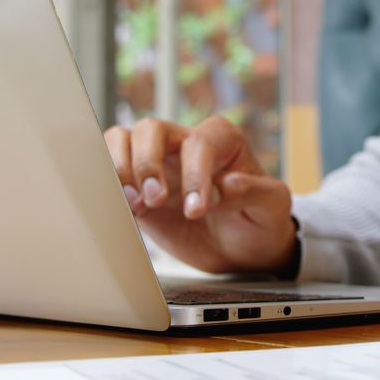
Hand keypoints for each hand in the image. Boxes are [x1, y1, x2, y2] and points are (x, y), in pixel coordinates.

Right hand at [103, 116, 297, 274]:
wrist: (244, 250)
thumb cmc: (261, 220)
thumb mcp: (273, 207)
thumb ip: (252, 192)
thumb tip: (225, 185)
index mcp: (223, 140)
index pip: (199, 143)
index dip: (194, 174)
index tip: (196, 210)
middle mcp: (185, 144)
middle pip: (150, 129)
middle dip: (147, 163)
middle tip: (157, 200)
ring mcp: (159, 165)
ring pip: (123, 139)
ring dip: (119, 168)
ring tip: (134, 203)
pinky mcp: (139, 191)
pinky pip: (110, 172)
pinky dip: (106, 184)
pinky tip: (122, 209)